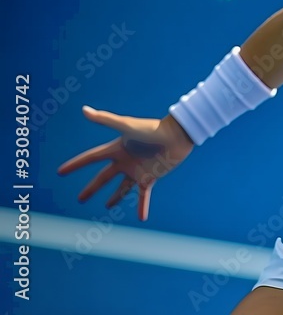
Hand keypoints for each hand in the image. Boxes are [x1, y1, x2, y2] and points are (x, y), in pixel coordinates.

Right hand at [57, 105, 194, 220]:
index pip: (91, 158)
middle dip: (91, 188)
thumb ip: (106, 120)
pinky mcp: (150, 177)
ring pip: (122, 188)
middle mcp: (125, 161)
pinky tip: (141, 217)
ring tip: (108, 206)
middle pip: (103, 177)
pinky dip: (142, 206)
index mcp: (117, 149)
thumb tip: (84, 110)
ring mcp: (137, 171)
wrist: (177, 136)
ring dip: (115, 197)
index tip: (61, 172)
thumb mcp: (127, 126)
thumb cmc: (153, 129)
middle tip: (80, 198)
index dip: (76, 165)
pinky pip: (143, 195)